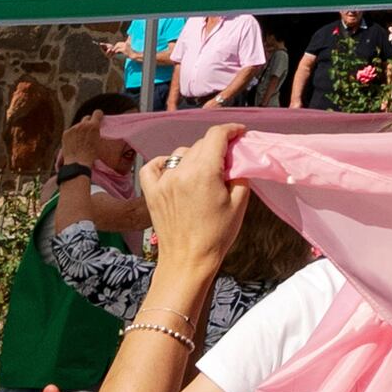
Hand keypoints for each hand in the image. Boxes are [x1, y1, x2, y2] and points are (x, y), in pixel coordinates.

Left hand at [138, 130, 249, 268]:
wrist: (188, 261)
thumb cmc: (217, 235)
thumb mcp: (239, 204)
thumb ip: (240, 174)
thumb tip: (236, 160)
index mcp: (204, 172)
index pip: (216, 136)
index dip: (230, 130)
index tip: (239, 132)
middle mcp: (181, 172)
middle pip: (201, 144)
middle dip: (216, 147)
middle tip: (227, 161)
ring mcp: (163, 181)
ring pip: (181, 153)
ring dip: (195, 157)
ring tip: (203, 173)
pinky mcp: (151, 191)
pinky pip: (154, 166)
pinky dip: (164, 163)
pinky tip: (174, 171)